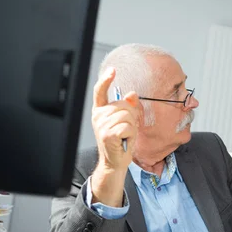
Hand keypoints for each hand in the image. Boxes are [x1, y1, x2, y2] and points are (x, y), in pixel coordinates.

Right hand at [90, 67, 141, 206]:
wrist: (115, 162)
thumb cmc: (120, 142)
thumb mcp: (125, 122)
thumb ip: (128, 107)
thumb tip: (132, 94)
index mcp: (100, 111)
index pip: (100, 91)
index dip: (105, 80)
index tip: (112, 70)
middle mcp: (98, 117)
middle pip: (123, 105)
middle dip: (131, 116)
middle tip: (126, 129)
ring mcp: (101, 126)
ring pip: (127, 116)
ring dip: (132, 127)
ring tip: (125, 136)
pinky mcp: (107, 135)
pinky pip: (127, 127)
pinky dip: (131, 134)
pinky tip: (124, 140)